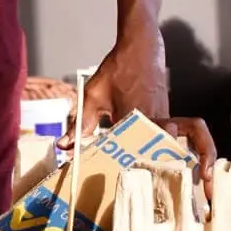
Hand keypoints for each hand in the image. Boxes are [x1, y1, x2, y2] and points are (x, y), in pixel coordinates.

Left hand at [58, 22, 216, 186]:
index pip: (126, 154)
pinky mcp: (166, 117)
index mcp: (135, 121)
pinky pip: (160, 138)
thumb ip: (79, 123)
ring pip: (157, 148)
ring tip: (133, 173)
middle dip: (136, 170)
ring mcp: (164, 121)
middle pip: (146, 156)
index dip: (114, 167)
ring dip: (146, 159)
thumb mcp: (92, 95)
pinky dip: (151, 147)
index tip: (104, 178)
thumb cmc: (117, 70)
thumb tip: (63, 145)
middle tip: (121, 182)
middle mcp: (154, 124)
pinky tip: (138, 154)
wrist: (142, 48)